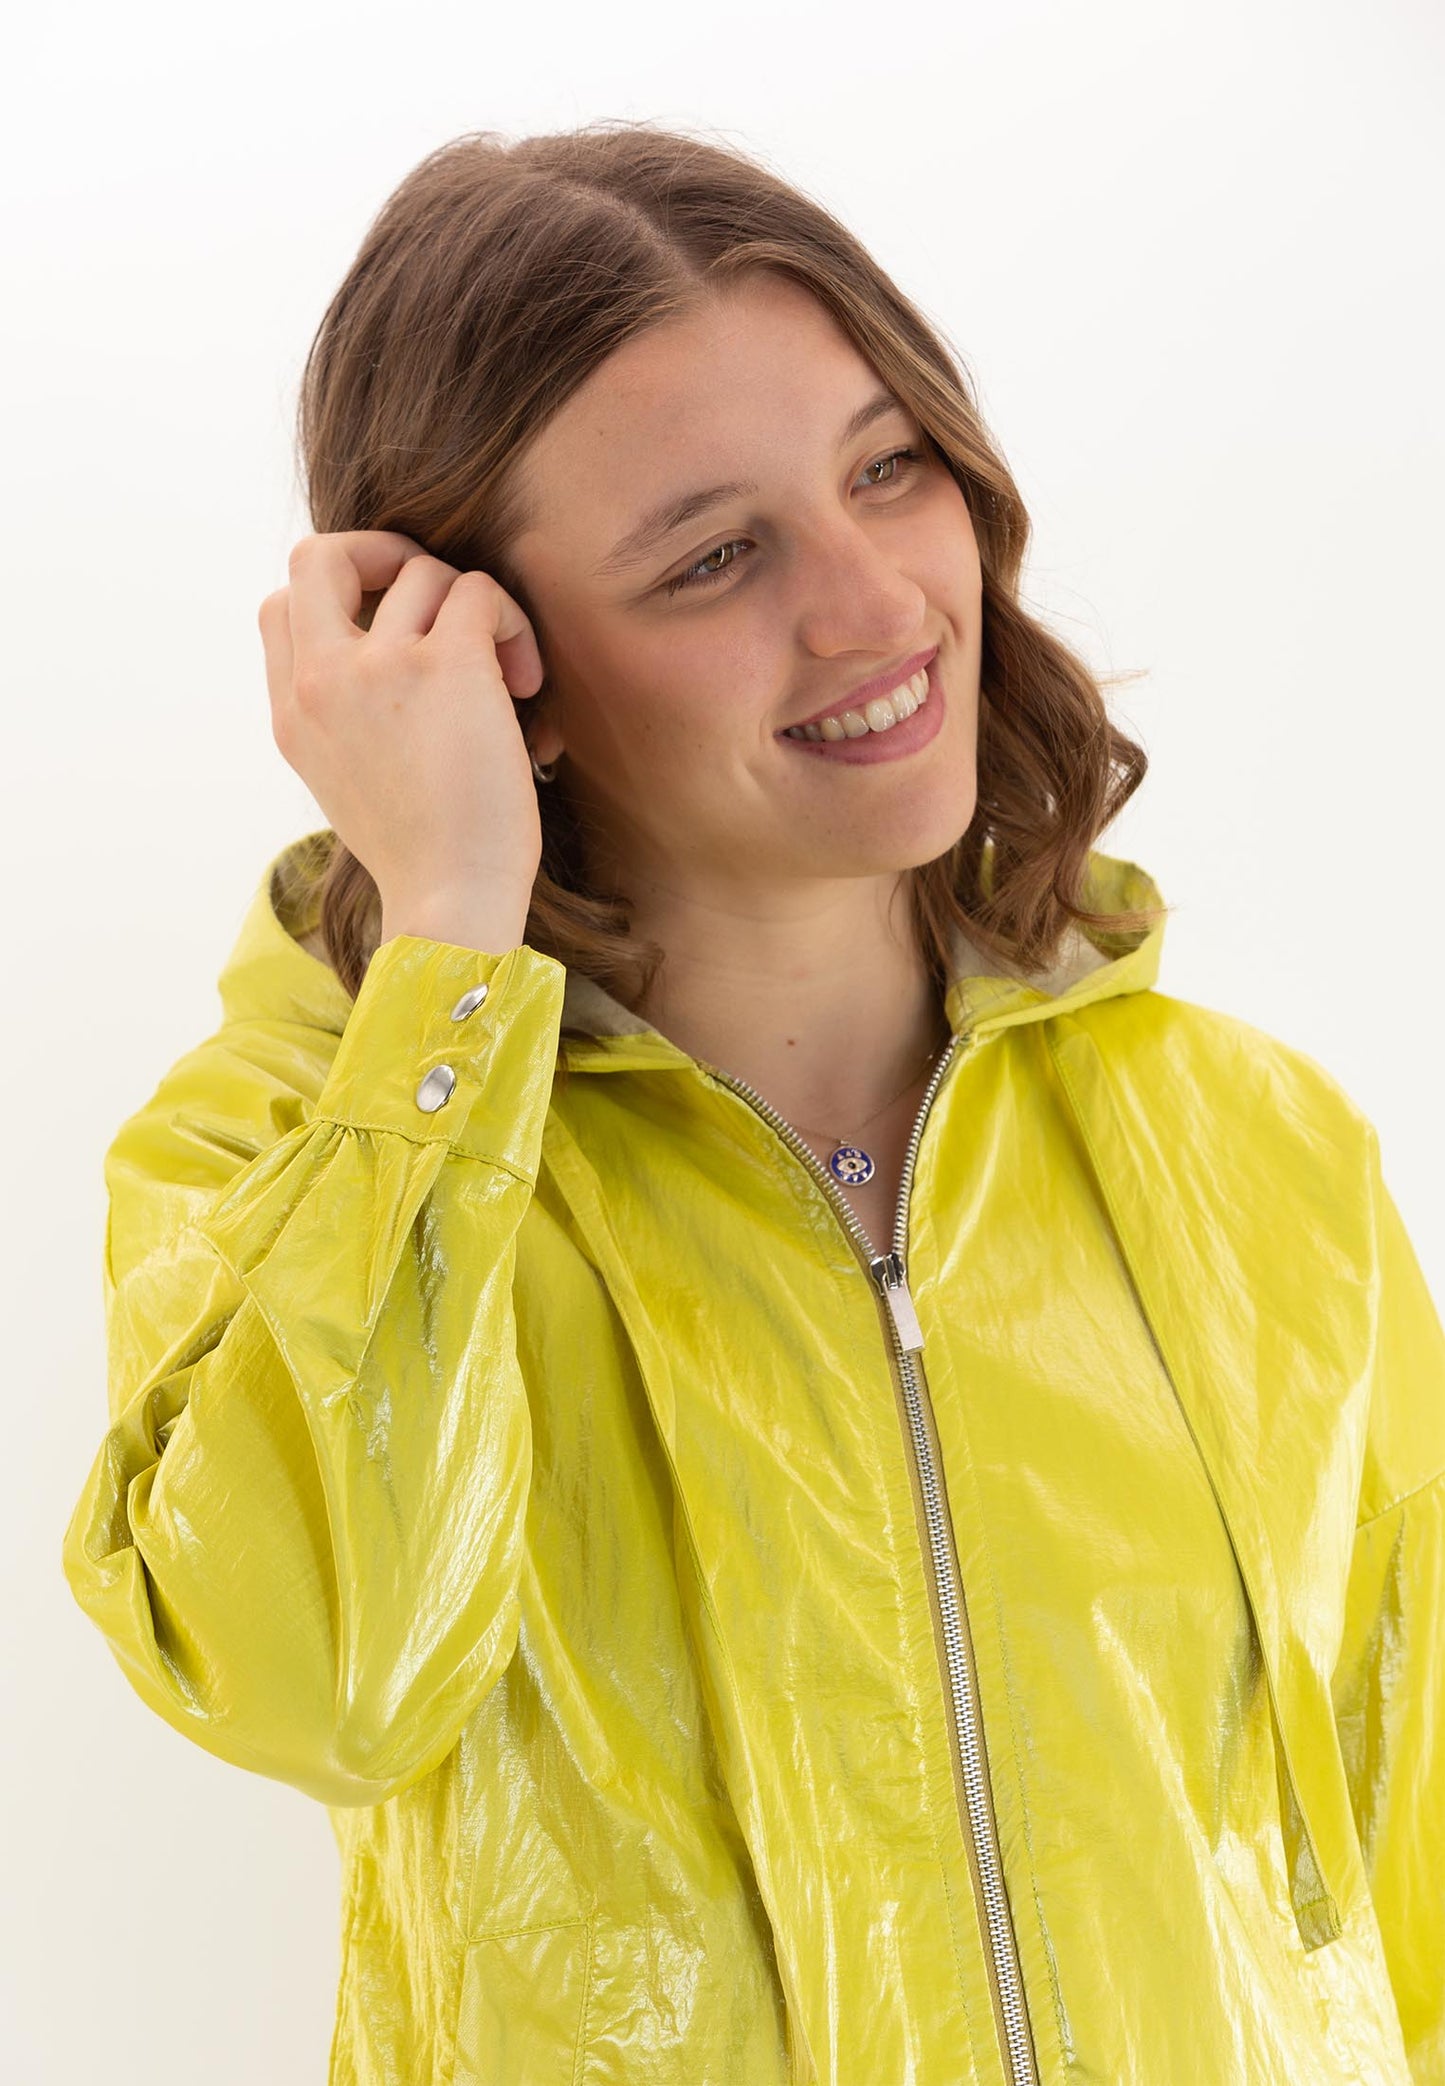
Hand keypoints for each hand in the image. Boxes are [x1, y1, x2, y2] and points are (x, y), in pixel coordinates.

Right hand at [258, 530, 548, 950]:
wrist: (453, 900)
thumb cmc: (423, 854)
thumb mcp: (348, 780)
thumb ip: (342, 714)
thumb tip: (379, 656)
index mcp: (292, 714)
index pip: (280, 604)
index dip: (342, 596)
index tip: (396, 633)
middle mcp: (320, 681)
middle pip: (319, 553)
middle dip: (384, 555)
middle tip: (438, 604)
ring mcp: (378, 667)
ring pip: (423, 571)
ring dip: (475, 606)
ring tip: (508, 672)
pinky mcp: (445, 665)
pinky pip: (478, 591)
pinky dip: (510, 620)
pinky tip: (525, 681)